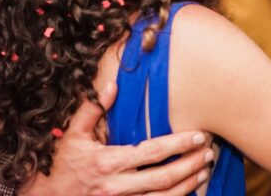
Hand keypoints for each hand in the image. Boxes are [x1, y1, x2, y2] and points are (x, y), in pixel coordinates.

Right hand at [20, 82, 212, 195]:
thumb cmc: (61, 165)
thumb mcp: (73, 135)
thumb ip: (93, 110)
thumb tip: (112, 85)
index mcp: (108, 162)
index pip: (152, 152)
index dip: (179, 144)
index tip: (199, 136)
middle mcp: (116, 186)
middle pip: (164, 178)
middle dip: (190, 165)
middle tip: (209, 154)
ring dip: (187, 186)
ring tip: (204, 172)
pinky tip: (188, 192)